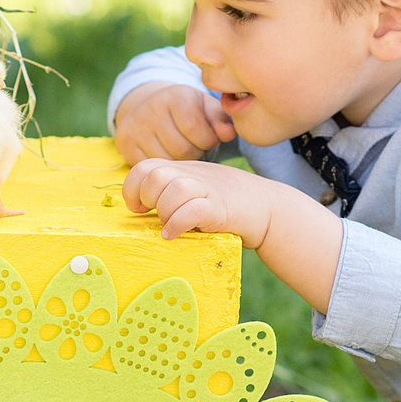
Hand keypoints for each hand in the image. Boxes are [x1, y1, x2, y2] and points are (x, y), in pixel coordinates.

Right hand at [113, 83, 233, 163]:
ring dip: (180, 162)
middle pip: (183, 150)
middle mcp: (151, 108)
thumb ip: (221, 120)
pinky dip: (163, 165)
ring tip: (181, 149)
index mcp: (175, 96)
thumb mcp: (205, 108)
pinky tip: (166, 154)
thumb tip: (229, 134)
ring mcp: (135, 126)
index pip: (197, 131)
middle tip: (194, 146)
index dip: (208, 140)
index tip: (208, 138)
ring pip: (167, 162)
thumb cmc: (185, 109)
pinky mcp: (124, 142)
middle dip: (195, 152)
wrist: (148, 105)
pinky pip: (151, 167)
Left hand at [122, 158, 278, 245]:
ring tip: (168, 226)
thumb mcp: (194, 190)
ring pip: (173, 188)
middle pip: (155, 174)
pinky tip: (173, 234)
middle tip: (155, 215)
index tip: (140, 207)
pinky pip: (192, 210)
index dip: (133, 187)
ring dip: (164, 211)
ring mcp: (208, 189)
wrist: (267, 208)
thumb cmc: (224, 205)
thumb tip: (137, 208)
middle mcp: (193, 174)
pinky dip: (177, 223)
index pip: (144, 166)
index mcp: (183, 169)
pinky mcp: (221, 208)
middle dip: (147, 198)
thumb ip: (169, 192)